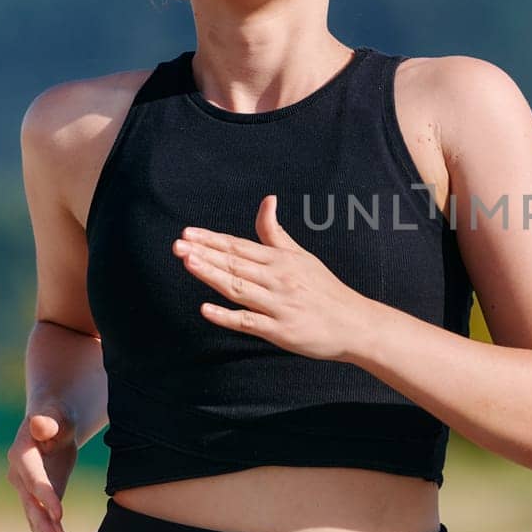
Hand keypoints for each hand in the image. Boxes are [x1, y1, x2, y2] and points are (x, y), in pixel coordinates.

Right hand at [6, 404, 76, 531]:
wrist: (53, 423)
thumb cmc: (55, 414)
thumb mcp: (54, 414)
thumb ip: (47, 421)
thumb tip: (39, 424)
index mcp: (21, 454)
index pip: (33, 478)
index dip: (45, 495)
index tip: (59, 514)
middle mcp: (19, 475)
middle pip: (31, 503)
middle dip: (43, 524)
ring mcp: (27, 488)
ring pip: (37, 515)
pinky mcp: (40, 496)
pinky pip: (45, 517)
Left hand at [173, 193, 372, 361]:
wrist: (354, 323)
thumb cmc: (324, 289)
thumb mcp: (301, 256)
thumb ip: (276, 232)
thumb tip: (267, 199)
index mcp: (281, 261)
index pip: (240, 246)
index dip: (212, 239)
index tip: (187, 233)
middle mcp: (278, 280)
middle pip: (236, 264)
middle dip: (204, 253)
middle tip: (177, 245)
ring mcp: (278, 306)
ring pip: (239, 288)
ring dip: (212, 275)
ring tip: (188, 263)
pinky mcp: (280, 331)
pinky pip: (249, 322)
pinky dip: (227, 316)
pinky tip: (206, 309)